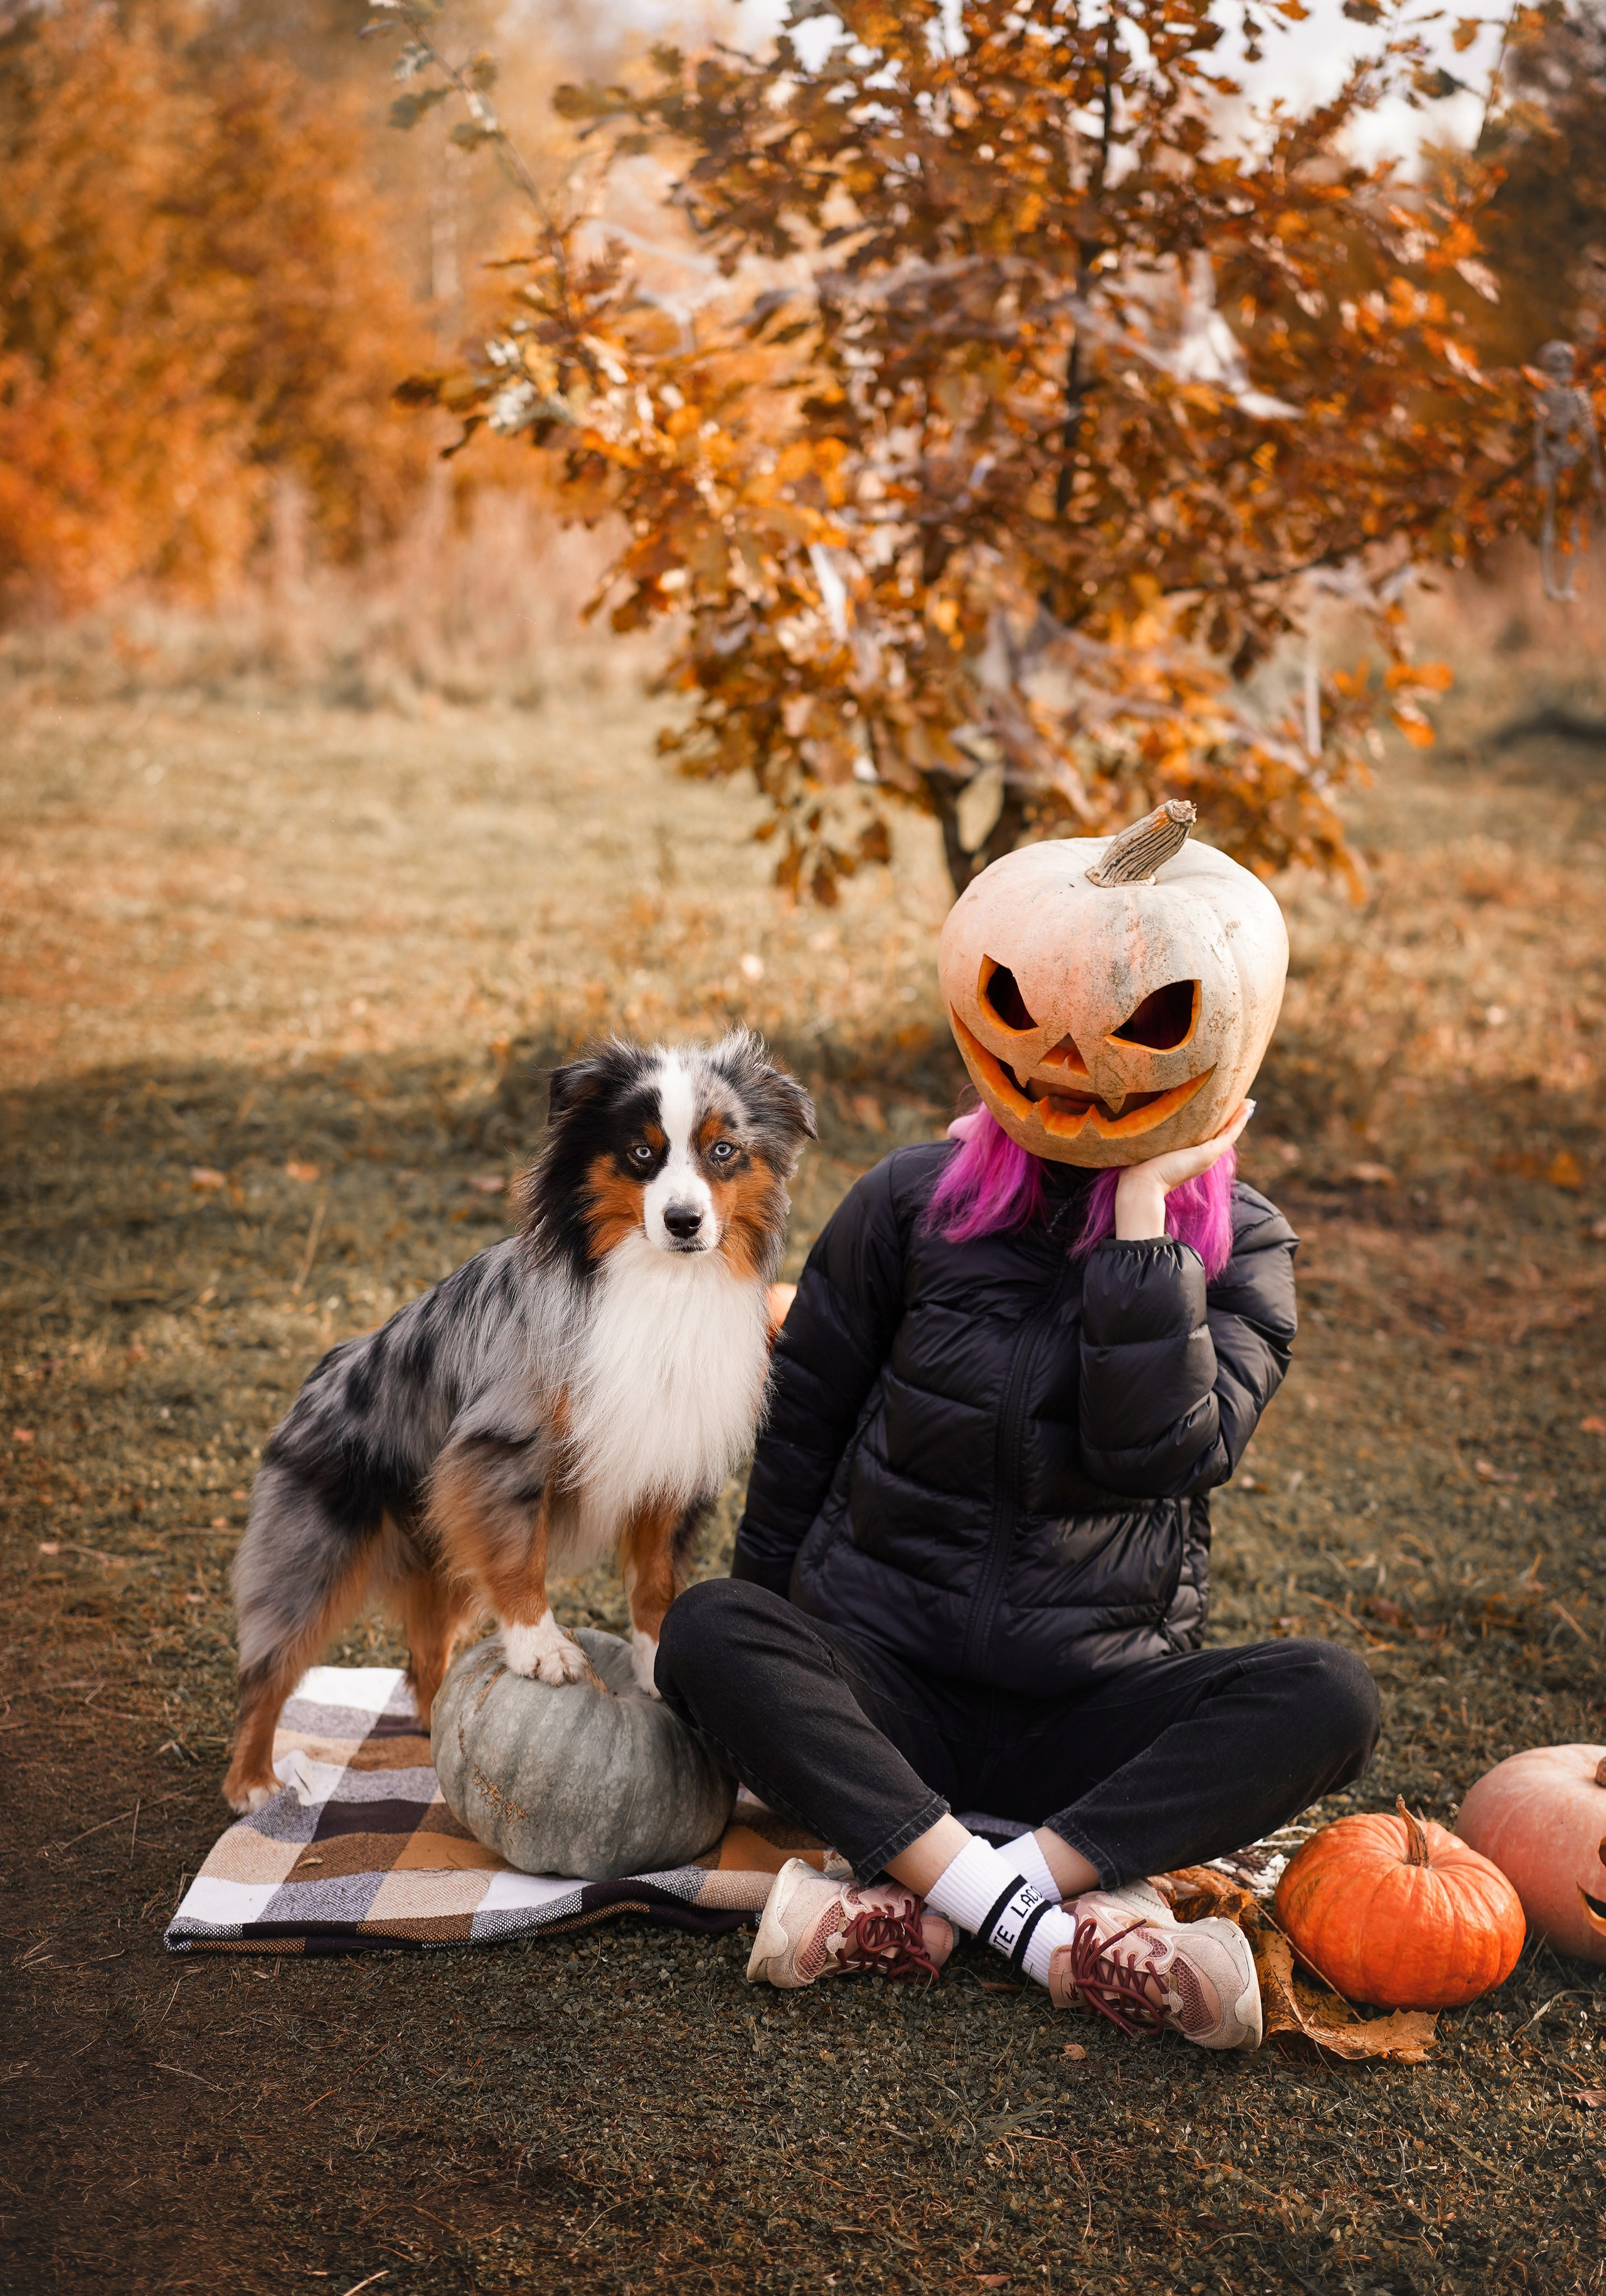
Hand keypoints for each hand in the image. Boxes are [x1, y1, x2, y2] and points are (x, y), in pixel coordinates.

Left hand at [1113, 1100, 1253, 1240]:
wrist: (1143, 1182)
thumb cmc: (1139, 1166)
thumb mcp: (1151, 1145)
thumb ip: (1154, 1136)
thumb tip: (1141, 1119)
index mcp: (1189, 1154)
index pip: (1208, 1134)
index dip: (1217, 1121)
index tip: (1224, 1106)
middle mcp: (1201, 1155)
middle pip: (1222, 1133)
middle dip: (1232, 1117)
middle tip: (1243, 1102)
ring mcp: (1207, 1156)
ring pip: (1229, 1132)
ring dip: (1240, 1116)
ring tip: (1249, 1102)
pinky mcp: (1209, 1154)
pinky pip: (1230, 1135)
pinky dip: (1239, 1122)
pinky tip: (1246, 1109)